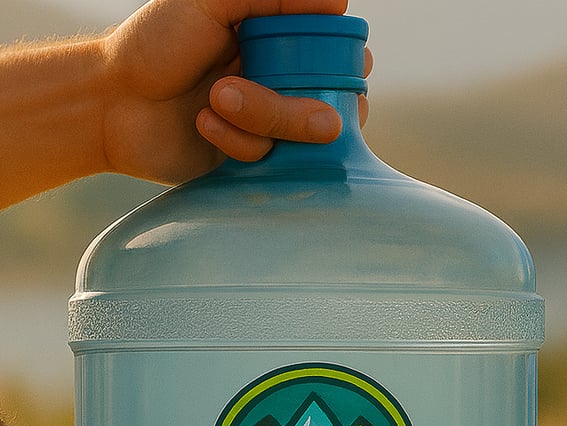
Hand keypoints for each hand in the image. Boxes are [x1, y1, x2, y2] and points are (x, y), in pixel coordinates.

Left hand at [99, 0, 371, 183]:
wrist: (113, 104)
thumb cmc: (156, 44)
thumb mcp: (211, 1)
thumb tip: (339, 0)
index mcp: (275, 43)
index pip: (335, 55)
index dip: (345, 64)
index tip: (340, 67)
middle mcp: (279, 84)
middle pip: (331, 101)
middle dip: (297, 101)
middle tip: (240, 84)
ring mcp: (267, 125)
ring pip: (303, 134)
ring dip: (261, 115)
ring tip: (214, 100)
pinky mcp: (251, 161)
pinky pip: (270, 157)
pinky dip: (239, 140)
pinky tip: (205, 124)